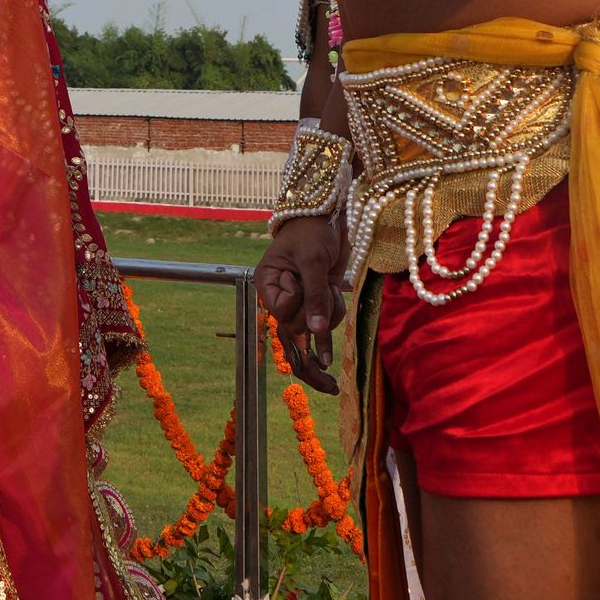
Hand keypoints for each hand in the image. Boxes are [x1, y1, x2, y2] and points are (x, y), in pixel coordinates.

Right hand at [257, 211, 345, 391]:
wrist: (327, 212)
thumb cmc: (311, 230)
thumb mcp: (312, 261)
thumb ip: (313, 297)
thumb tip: (316, 333)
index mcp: (268, 285)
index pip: (283, 315)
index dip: (299, 308)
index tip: (306, 282)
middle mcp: (280, 296)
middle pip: (290, 337)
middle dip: (311, 356)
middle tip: (328, 386)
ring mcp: (299, 300)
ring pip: (312, 330)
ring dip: (329, 315)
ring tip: (330, 284)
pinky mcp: (316, 300)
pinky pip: (324, 322)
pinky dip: (331, 326)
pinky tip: (331, 342)